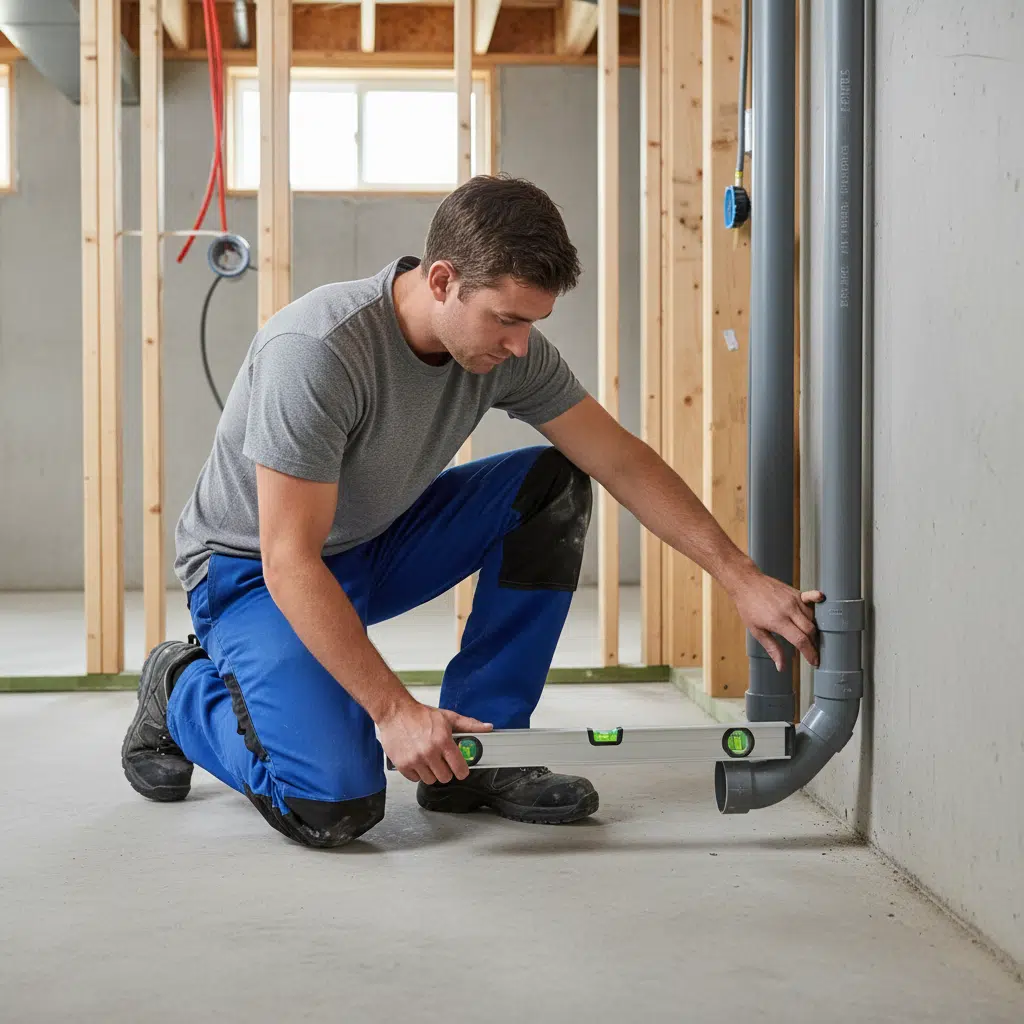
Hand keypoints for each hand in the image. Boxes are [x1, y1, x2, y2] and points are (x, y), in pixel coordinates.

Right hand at [377, 699, 492, 784]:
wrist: (395, 711)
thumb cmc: (420, 714)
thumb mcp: (447, 717)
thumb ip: (468, 725)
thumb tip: (487, 728)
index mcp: (443, 740)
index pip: (460, 768)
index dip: (462, 770)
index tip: (461, 769)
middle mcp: (429, 752)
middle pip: (445, 777)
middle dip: (445, 770)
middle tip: (441, 761)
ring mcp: (415, 760)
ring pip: (430, 780)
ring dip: (430, 772)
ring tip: (428, 759)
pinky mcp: (402, 765)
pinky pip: (415, 779)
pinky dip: (417, 772)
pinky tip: (416, 760)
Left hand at [727, 564, 823, 670]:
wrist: (746, 583)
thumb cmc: (749, 607)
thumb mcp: (757, 631)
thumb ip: (773, 648)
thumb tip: (782, 667)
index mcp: (778, 621)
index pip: (800, 640)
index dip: (810, 653)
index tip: (814, 662)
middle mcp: (789, 610)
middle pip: (810, 630)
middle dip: (813, 644)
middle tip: (812, 653)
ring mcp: (794, 599)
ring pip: (812, 618)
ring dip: (813, 630)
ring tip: (810, 639)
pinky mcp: (796, 592)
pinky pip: (811, 598)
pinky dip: (818, 601)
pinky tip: (823, 601)